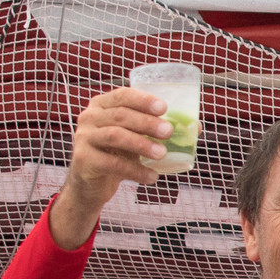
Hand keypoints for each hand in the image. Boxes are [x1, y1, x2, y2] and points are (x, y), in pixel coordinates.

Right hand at [51, 88, 173, 248]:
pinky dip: (136, 170)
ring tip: (162, 154)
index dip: (143, 100)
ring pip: (116, 136)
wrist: (91, 184)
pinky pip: (113, 163)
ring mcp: (84, 138)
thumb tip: (195, 127)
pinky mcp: (84, 160)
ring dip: (142, 144)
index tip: (164, 108)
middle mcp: (90, 117)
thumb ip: (157, 131)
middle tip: (168, 131)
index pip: (122, 95)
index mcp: (102, 105)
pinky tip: (151, 177)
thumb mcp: (136, 139)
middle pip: (121, 115)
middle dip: (147, 122)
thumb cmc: (117, 154)